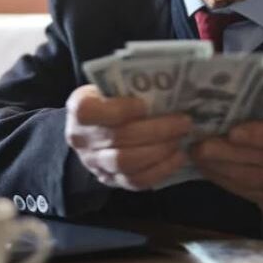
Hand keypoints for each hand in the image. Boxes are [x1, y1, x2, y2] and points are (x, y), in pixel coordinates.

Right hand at [65, 85, 191, 190]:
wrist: (93, 129)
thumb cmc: (109, 100)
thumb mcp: (110, 86)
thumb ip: (128, 86)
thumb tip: (164, 80)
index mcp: (79, 109)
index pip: (90, 111)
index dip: (119, 109)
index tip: (145, 104)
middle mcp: (81, 139)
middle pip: (118, 138)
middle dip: (155, 130)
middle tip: (183, 122)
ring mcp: (95, 163)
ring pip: (127, 163)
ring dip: (160, 150)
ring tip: (181, 138)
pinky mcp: (111, 180)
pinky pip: (136, 181)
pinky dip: (161, 170)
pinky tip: (178, 157)